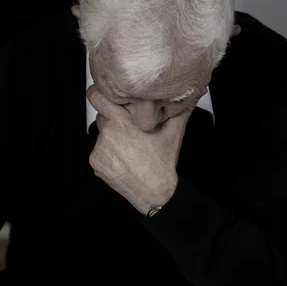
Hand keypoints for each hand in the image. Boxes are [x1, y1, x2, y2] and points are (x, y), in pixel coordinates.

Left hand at [87, 86, 188, 214]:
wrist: (154, 193)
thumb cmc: (161, 164)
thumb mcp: (173, 133)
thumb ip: (179, 109)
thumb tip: (190, 94)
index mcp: (121, 124)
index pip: (97, 97)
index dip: (99, 93)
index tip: (102, 93)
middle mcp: (107, 136)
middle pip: (103, 116)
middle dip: (114, 119)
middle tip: (129, 129)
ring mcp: (99, 151)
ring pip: (101, 135)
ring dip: (112, 138)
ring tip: (129, 148)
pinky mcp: (96, 163)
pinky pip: (99, 151)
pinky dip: (108, 153)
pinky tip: (124, 158)